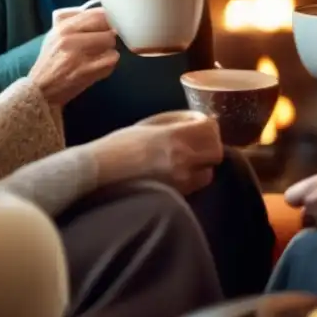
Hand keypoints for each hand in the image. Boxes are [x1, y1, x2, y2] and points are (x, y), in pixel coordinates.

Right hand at [29, 8, 118, 108]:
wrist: (42, 89)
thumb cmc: (51, 60)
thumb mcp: (55, 35)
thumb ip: (74, 22)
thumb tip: (101, 14)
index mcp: (63, 28)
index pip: (97, 15)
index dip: (108, 20)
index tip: (108, 25)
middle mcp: (71, 40)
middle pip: (108, 31)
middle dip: (109, 37)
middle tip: (103, 43)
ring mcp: (80, 57)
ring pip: (111, 47)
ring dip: (109, 52)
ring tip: (99, 57)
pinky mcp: (87, 73)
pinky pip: (110, 63)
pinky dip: (108, 65)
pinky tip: (98, 67)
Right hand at [90, 117, 223, 194]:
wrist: (100, 173)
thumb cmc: (120, 145)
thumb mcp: (148, 124)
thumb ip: (175, 121)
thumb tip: (195, 121)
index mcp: (174, 136)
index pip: (210, 129)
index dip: (207, 124)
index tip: (198, 123)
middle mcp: (182, 159)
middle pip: (216, 152)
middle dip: (210, 145)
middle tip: (199, 142)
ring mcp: (180, 180)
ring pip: (209, 172)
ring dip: (203, 164)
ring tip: (189, 159)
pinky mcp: (175, 196)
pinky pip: (195, 185)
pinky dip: (193, 178)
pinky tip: (179, 172)